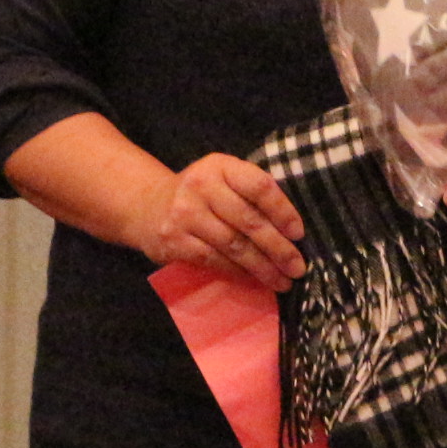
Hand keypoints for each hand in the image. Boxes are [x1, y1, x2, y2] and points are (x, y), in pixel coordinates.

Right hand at [140, 153, 307, 291]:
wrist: (147, 206)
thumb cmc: (200, 194)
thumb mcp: (223, 179)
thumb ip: (251, 194)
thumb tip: (292, 230)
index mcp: (220, 166)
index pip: (259, 187)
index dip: (283, 211)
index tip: (299, 233)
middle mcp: (202, 186)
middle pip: (249, 221)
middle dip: (278, 248)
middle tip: (298, 267)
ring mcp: (186, 214)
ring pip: (234, 246)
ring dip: (262, 267)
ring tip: (283, 281)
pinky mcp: (175, 241)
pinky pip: (215, 260)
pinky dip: (239, 272)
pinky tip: (255, 280)